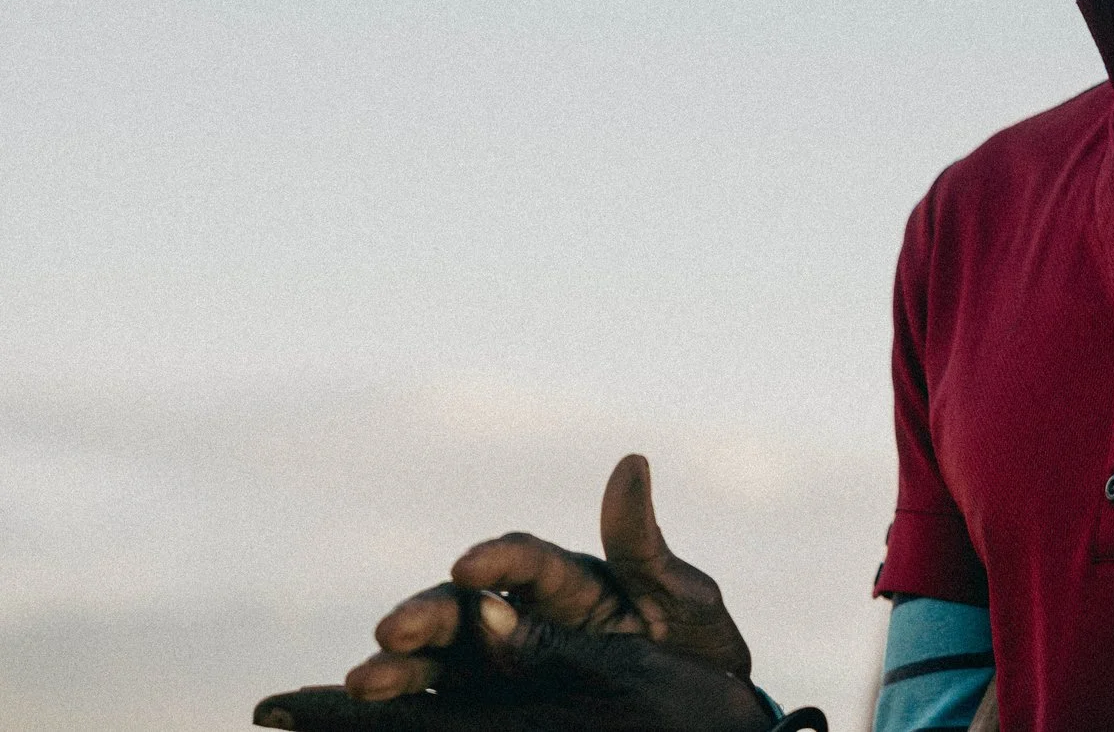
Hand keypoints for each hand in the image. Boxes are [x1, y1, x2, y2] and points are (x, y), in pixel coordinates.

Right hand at [253, 455, 769, 731]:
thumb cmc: (696, 648)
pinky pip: (440, 703)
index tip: (470, 564)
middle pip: (463, 608)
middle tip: (391, 630)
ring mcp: (501, 666)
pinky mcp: (490, 706)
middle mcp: (522, 618)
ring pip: (439, 659)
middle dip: (426, 615)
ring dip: (400, 666)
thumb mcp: (681, 598)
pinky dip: (400, 705)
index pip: (525, 559)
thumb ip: (642, 544)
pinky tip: (356, 713)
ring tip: (365, 681)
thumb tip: (631, 460)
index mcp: (568, 582)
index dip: (498, 558)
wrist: (703, 715)